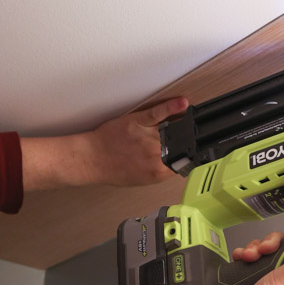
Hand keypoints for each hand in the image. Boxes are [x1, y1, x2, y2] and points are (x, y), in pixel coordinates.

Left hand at [20, 97, 188, 190]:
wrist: (92, 158)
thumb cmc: (112, 169)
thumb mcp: (140, 180)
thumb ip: (160, 172)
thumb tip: (174, 166)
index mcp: (158, 172)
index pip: (181, 164)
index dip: (184, 159)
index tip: (190, 155)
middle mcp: (156, 154)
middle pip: (177, 146)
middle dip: (176, 144)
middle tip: (172, 143)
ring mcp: (148, 136)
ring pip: (172, 131)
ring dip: (179, 127)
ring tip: (185, 124)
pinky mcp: (139, 121)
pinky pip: (159, 113)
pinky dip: (172, 107)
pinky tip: (182, 103)